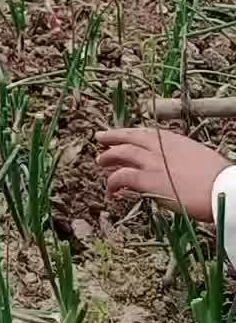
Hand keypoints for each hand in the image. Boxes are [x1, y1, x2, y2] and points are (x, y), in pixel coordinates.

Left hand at [96, 127, 229, 221]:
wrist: (221, 189)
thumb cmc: (216, 178)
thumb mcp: (197, 158)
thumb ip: (180, 158)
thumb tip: (172, 167)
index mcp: (173, 139)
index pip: (145, 133)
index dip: (131, 133)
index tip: (124, 134)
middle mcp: (159, 146)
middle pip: (128, 137)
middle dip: (113, 137)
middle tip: (101, 138)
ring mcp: (151, 162)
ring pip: (120, 153)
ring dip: (108, 157)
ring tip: (100, 162)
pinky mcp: (146, 179)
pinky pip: (121, 177)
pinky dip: (112, 182)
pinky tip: (110, 190)